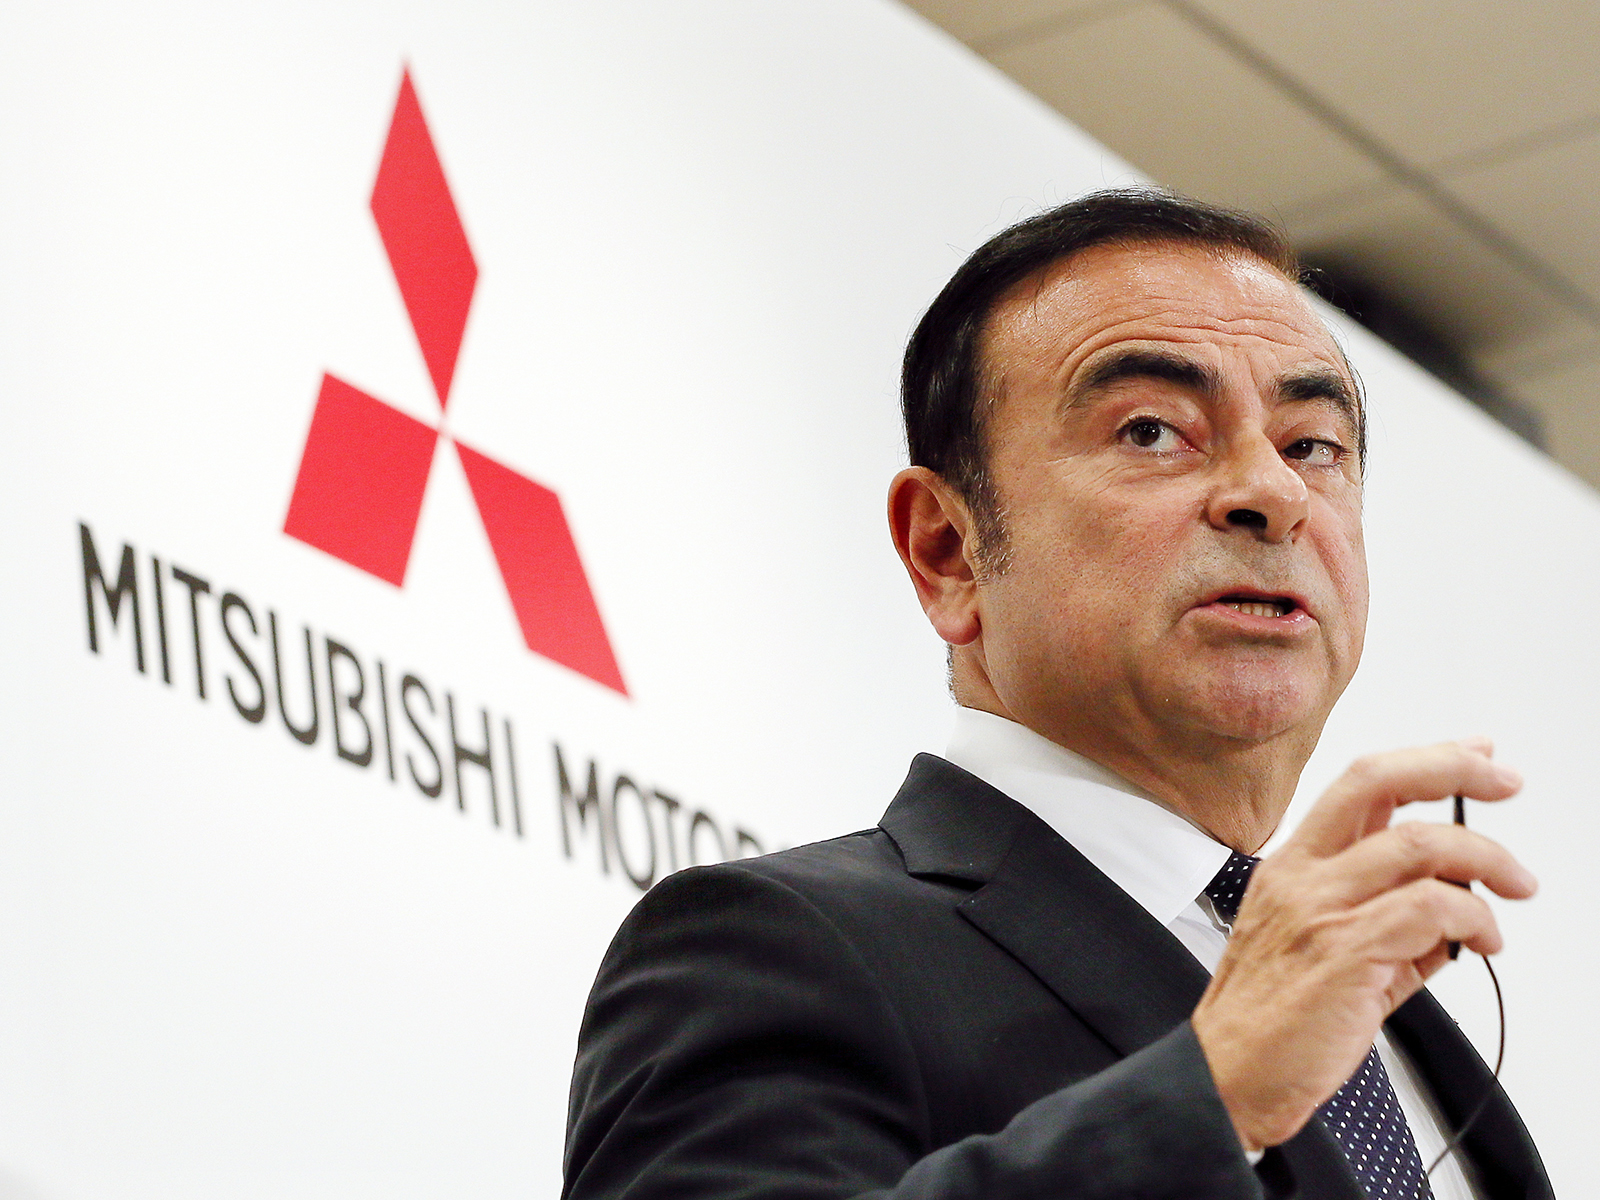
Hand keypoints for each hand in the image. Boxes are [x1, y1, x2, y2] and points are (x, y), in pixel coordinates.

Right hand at [1190, 738, 1536, 1152]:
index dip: (1426, 759)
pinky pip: (1428, 910)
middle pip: (1378, 783)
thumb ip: (1387, 920)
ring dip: (1486, 860)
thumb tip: (1453, 907)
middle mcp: (1301, 875)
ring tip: (1514, 888)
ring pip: (1418, 845)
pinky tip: (1482, 940)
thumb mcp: (1320, 950)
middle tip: (1506, 780)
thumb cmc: (1269, 1019)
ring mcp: (1319, 910)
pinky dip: (1472, 917)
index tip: (1476, 754)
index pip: (1360, 784)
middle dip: (1455, 769)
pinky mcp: (1345, 952)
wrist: (1227, 1074)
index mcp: (1291, 867)